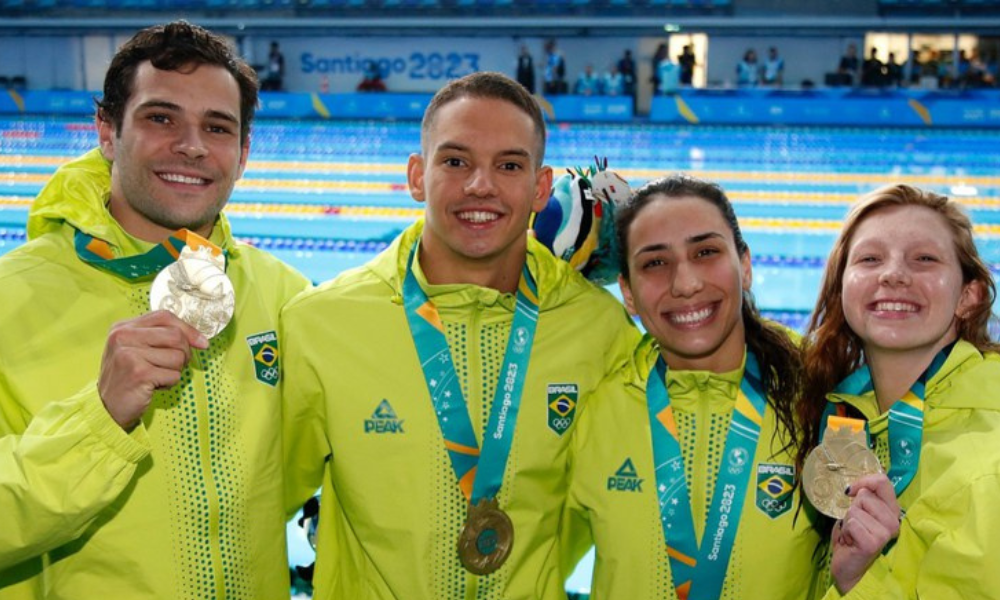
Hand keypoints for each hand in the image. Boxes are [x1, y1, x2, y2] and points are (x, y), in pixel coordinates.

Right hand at [98, 310, 207, 429]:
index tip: (202, 343)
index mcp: (123, 327)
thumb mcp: (137, 349)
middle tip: (174, 366)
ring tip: (158, 377)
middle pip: (176, 336)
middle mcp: (123, 337)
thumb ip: (160, 337)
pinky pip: (174, 375)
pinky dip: (170, 383)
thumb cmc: (128, 377)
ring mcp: (129, 354)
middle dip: (184, 353)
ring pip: (178, 357)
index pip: (164, 317)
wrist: (107, 407)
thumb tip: (201, 340)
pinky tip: (154, 386)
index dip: (188, 329)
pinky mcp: (139, 373)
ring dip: (175, 371)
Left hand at [830, 473, 900, 593]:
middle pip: (865, 496)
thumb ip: (863, 498)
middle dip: (852, 509)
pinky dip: (845, 532)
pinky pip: (851, 524)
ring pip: (855, 510)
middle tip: (855, 526)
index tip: (851, 491)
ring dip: (847, 522)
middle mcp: (894, 522)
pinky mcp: (873, 543)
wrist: (849, 567)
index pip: (883, 482)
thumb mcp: (859, 512)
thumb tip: (856, 488)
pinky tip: (851, 542)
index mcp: (892, 511)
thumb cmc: (853, 538)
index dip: (864, 481)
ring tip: (852, 535)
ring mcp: (885, 533)